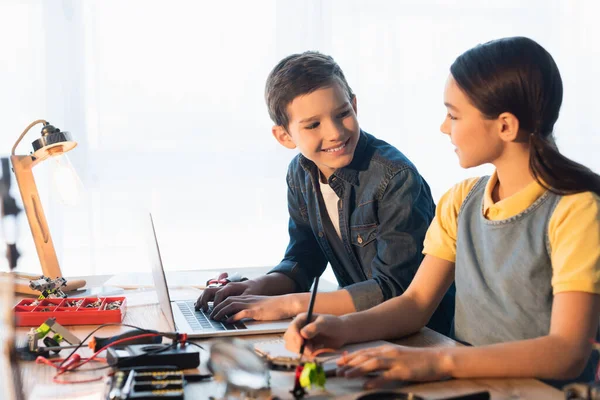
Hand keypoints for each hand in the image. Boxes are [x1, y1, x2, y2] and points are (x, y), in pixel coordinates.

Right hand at [194, 273, 259, 310]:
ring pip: (207, 292)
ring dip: (201, 300)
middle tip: (204, 310)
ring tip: (198, 308)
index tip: (215, 312)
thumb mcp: (249, 296)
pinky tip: (200, 307)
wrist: (255, 285)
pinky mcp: (221, 293)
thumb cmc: (253, 290)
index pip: (218, 294)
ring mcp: (222, 290)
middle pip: (209, 291)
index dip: (216, 303)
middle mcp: (224, 287)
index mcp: (230, 287)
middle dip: (204, 300)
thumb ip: (241, 301)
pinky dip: (204, 300)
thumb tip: (233, 310)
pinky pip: (210, 295)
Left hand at [210, 294, 296, 321]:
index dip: (219, 304)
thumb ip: (247, 310)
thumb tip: (236, 317)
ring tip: (215, 318)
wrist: (285, 303)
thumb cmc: (273, 307)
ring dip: (221, 311)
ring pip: (232, 305)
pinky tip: (228, 321)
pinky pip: (243, 312)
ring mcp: (252, 304)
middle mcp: (247, 299)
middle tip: (210, 316)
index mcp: (247, 298)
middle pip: (227, 300)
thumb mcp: (258, 306)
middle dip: (217, 308)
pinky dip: (234, 316)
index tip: (213, 311)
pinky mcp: (257, 311)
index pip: (229, 298)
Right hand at [284, 313, 347, 356]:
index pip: (292, 327)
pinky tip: (315, 351)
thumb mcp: (325, 323)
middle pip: (289, 338)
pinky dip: (305, 354)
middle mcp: (299, 327)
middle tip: (309, 350)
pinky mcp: (304, 346)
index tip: (301, 343)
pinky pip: (299, 352)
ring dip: (301, 350)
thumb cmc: (333, 324)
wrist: (340, 333)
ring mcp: (300, 337)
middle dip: (297, 345)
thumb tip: (303, 334)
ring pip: (291, 346)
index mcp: (302, 319)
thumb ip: (314, 327)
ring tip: (313, 350)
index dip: (295, 336)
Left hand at [336, 345, 450, 388]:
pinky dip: (375, 380)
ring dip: (358, 369)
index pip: (365, 352)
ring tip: (346, 375)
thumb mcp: (399, 356)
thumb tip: (370, 364)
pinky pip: (387, 376)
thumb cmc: (418, 360)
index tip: (339, 361)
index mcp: (387, 349)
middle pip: (365, 357)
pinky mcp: (404, 372)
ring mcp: (396, 362)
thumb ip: (385, 359)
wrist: (438, 359)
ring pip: (372, 364)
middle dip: (350, 363)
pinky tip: (366, 384)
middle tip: (337, 370)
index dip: (350, 356)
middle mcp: (389, 353)